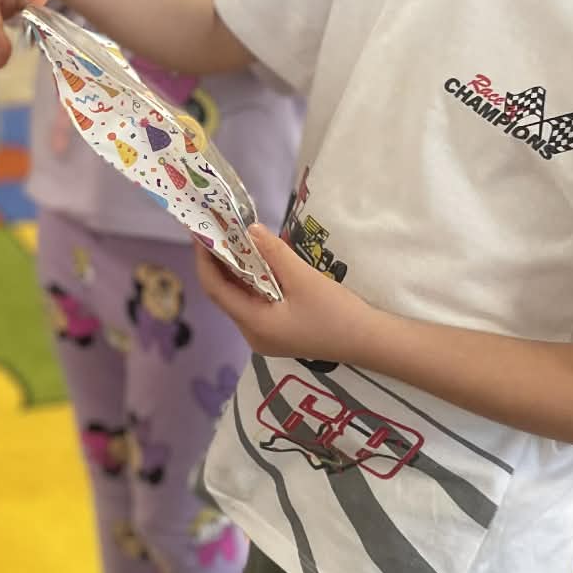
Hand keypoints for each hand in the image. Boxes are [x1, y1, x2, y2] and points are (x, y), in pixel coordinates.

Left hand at [192, 224, 377, 364]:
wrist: (371, 342)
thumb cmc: (337, 313)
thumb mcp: (304, 278)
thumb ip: (274, 254)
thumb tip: (250, 230)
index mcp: (254, 324)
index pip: (215, 289)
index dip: (205, 259)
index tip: (201, 232)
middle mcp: (253, 334)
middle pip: (225, 294)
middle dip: (219, 262)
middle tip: (216, 231)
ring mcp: (266, 336)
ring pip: (240, 298)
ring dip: (236, 271)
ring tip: (233, 241)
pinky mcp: (279, 333)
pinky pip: (256, 303)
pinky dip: (253, 282)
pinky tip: (257, 262)